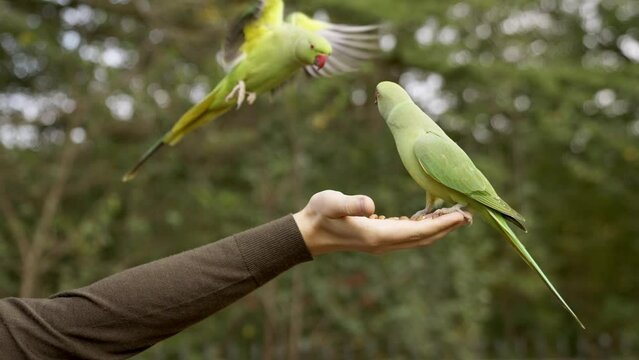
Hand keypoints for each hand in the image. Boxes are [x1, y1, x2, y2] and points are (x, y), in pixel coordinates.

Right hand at [293, 190, 471, 255]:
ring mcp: (383, 242)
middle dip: (448, 227)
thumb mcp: (331, 203)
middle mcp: (385, 242)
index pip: (419, 232)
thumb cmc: (319, 214)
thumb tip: (370, 205)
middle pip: (425, 237)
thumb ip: (350, 203)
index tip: (463, 215)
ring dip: (438, 227)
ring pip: (419, 237)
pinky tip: (430, 214)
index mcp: (378, 235)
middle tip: (470, 213)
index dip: (443, 224)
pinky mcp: (379, 236)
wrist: (308, 232)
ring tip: (457, 213)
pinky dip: (424, 226)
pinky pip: (409, 234)